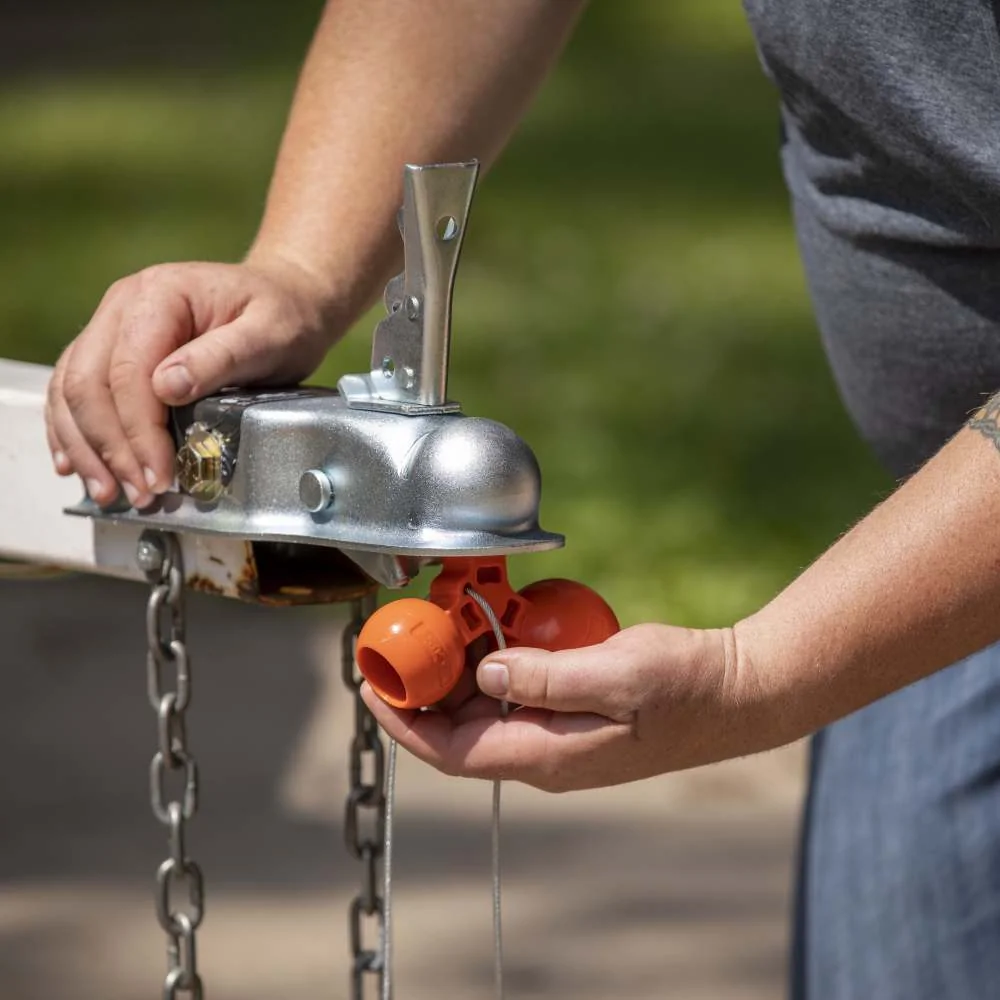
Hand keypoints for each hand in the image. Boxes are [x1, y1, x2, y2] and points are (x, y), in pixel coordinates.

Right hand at [46, 256, 335, 507]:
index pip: (128, 372)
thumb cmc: (282, 315)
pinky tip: (76, 463)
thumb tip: (167, 387)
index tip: (159, 474)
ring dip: (86, 447)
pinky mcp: (112, 350)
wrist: (285, 298)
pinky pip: (72, 390)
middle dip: (109, 448)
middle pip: (88, 383)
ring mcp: (112, 326)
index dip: (138, 432)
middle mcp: (123, 306)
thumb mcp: (268, 335)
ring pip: (71, 390)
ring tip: (109, 492)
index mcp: (159, 296)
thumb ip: (220, 357)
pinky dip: (73, 430)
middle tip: (139, 493)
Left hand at [361, 623, 773, 791]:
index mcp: (547, 756)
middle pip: (460, 727)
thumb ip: (546, 677)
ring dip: (461, 666)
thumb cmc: (687, 687)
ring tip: (447, 619)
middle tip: (405, 635)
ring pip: (486, 706)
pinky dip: (498, 659)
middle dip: (426, 684)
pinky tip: (500, 624)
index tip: (370, 684)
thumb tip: (484, 669)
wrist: (738, 692)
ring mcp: (558, 736)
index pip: (451, 751)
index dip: (403, 721)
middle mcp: (544, 753)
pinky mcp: (572, 714)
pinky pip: (517, 691)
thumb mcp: (618, 674)